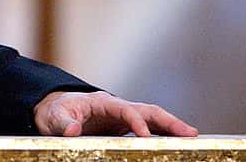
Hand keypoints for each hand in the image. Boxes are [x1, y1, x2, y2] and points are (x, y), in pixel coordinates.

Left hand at [34, 90, 197, 136]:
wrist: (53, 111)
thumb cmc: (54, 112)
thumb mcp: (54, 117)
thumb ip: (64, 123)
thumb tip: (74, 129)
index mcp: (102, 102)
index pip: (126, 109)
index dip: (137, 122)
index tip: (145, 137)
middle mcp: (116, 107)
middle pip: (148, 110)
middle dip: (169, 121)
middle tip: (191, 133)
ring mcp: (122, 117)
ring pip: (152, 119)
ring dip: (171, 128)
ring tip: (192, 138)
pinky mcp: (124, 127)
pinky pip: (147, 129)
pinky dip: (161, 135)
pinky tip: (175, 144)